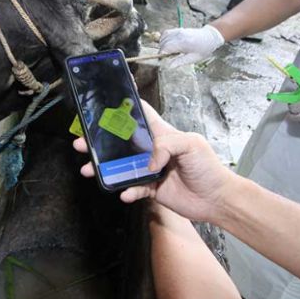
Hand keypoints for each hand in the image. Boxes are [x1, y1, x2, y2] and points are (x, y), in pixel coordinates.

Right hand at [73, 101, 237, 222]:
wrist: (216, 199)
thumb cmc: (209, 167)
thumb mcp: (191, 144)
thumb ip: (167, 146)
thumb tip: (148, 162)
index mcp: (162, 134)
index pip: (141, 114)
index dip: (125, 105)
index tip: (106, 99)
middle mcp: (153, 150)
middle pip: (121, 142)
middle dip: (100, 141)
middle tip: (82, 142)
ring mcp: (150, 170)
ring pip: (121, 167)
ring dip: (103, 168)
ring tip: (88, 169)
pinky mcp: (151, 190)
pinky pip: (133, 189)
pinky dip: (127, 191)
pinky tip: (125, 193)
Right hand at [159, 25, 224, 65]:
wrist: (210, 37)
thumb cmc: (204, 49)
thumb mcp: (193, 58)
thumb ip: (180, 62)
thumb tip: (169, 66)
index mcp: (183, 43)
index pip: (166, 47)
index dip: (161, 54)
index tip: (162, 60)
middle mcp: (179, 35)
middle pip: (163, 42)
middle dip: (162, 50)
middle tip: (166, 57)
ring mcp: (179, 31)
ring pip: (163, 36)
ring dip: (162, 44)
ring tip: (168, 51)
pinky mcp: (179, 29)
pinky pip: (167, 32)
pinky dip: (164, 38)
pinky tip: (169, 44)